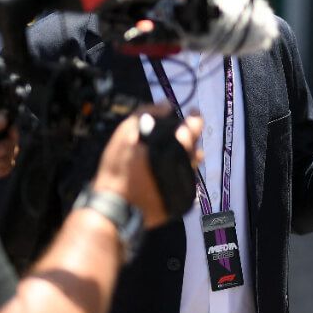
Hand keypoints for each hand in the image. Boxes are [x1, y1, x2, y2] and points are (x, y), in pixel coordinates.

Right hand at [92, 105, 203, 227]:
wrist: (116, 207)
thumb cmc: (119, 167)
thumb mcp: (126, 133)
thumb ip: (148, 114)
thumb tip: (166, 105)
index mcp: (177, 147)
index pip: (195, 126)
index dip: (194, 117)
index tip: (192, 113)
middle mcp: (187, 163)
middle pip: (195, 144)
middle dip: (190, 136)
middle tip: (180, 132)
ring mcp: (186, 182)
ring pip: (193, 163)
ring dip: (188, 154)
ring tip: (176, 152)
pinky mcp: (182, 197)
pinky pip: (186, 179)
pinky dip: (180, 171)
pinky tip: (169, 170)